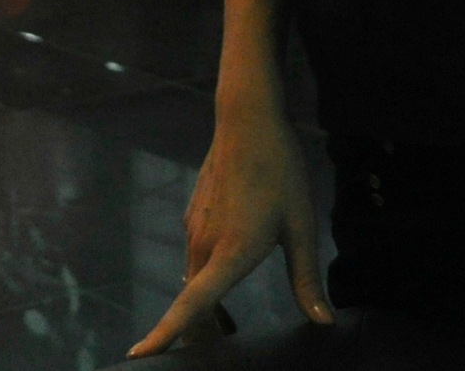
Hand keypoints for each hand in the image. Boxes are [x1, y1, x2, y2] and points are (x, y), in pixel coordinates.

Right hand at [125, 105, 333, 357]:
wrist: (248, 118)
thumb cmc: (280, 170)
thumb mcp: (302, 224)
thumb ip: (306, 278)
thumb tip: (324, 322)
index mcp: (229, 253)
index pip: (191, 305)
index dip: (166, 335)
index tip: (139, 357)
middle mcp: (203, 244)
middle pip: (193, 303)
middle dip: (204, 333)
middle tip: (226, 348)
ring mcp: (194, 227)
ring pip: (194, 279)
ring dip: (206, 305)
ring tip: (229, 323)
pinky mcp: (193, 213)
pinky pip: (197, 255)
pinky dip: (206, 275)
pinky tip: (229, 267)